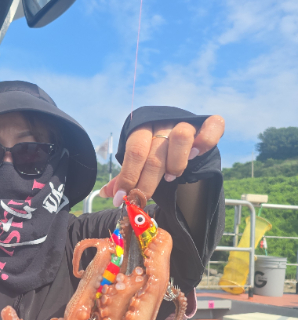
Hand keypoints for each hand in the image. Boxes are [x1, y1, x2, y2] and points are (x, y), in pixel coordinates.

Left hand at [99, 115, 224, 205]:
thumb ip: (126, 174)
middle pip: (155, 152)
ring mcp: (185, 121)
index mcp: (142, 127)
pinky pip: (212, 126)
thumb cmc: (153, 150)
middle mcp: (163, 122)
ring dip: (175, 163)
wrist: (178, 132)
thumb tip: (107, 193)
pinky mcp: (208, 123)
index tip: (122, 198)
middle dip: (147, 181)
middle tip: (143, 198)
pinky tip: (197, 154)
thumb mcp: (138, 160)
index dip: (128, 176)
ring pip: (181, 137)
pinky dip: (206, 140)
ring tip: (171, 176)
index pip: (134, 151)